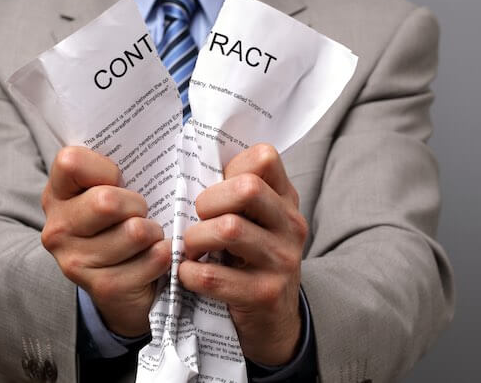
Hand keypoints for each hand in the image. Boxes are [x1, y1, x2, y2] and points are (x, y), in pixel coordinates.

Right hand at [41, 147, 170, 336]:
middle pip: (106, 201)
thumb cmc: (121, 224)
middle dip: (137, 204)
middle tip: (140, 213)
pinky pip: (153, 259)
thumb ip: (116, 167)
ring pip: (135, 232)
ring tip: (148, 237)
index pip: (71, 161)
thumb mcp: (111, 191)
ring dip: (154, 232)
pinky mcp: (103, 288)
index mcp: (57, 195)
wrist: (122, 288)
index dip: (105, 168)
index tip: (116, 181)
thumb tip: (159, 132)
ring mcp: (75, 262)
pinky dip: (165, 255)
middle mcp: (57, 229)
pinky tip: (154, 258)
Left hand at [178, 144, 307, 365]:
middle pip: (247, 188)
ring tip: (191, 249)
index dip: (230, 167)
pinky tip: (190, 274)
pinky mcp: (264, 294)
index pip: (264, 157)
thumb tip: (192, 164)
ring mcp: (282, 260)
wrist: (274, 322)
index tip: (216, 191)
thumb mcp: (255, 223)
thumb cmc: (250, 262)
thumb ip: (235, 195)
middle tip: (199, 220)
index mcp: (285, 200)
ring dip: (195, 239)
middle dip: (208, 202)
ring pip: (228, 229)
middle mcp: (290, 225)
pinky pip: (213, 276)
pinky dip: (190, 273)